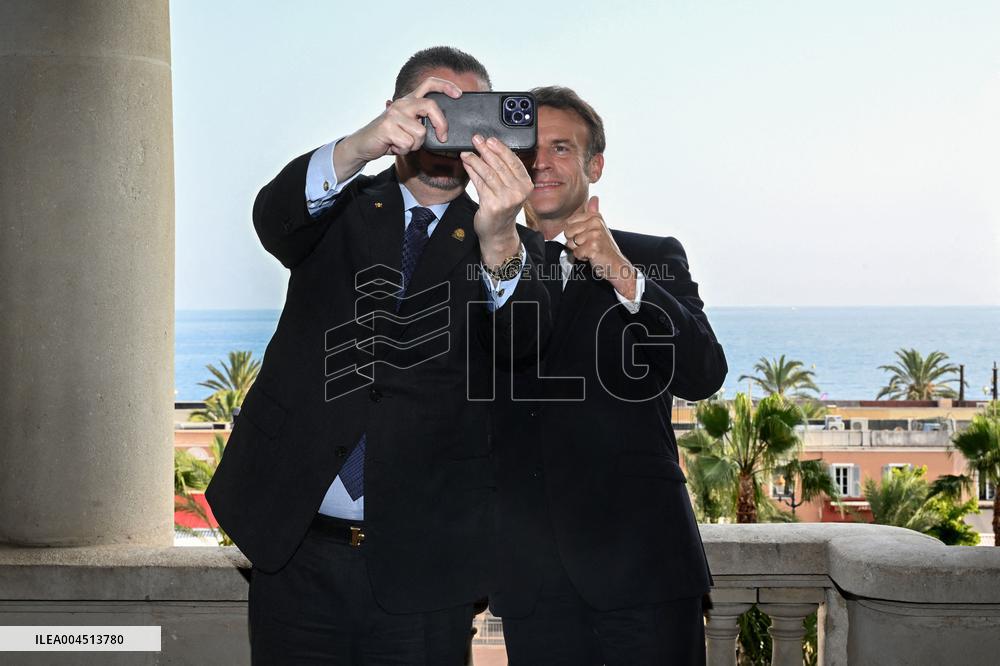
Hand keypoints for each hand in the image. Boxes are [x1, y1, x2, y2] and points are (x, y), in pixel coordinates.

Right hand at [333, 77, 460, 180]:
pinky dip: (404, 150)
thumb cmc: (388, 137)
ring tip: (402, 143)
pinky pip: (408, 143)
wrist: (363, 145)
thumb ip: (421, 123)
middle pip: (431, 106)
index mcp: (408, 101)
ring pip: (421, 132)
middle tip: (443, 137)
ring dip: (415, 144)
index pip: (429, 84)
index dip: (446, 86)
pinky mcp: (387, 126)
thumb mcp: (407, 127)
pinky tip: (394, 146)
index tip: (458, 94)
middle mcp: (402, 104)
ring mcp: (394, 114)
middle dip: (441, 124)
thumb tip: (443, 130)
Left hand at [461, 135, 532, 265]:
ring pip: (489, 172)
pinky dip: (472, 171)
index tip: (490, 140)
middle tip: (476, 140)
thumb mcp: (507, 189)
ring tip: (467, 152)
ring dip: (476, 160)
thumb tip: (486, 150)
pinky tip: (466, 164)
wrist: (498, 233)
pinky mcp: (492, 205)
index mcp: (526, 185)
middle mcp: (519, 192)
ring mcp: (506, 199)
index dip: (501, 148)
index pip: (514, 161)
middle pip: (500, 165)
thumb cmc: (502, 209)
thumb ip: (501, 172)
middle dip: (486, 150)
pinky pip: (480, 183)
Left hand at [564, 196, 636, 299]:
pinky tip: (592, 256)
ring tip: (591, 250)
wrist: (616, 264)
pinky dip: (582, 257)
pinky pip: (576, 253)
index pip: (569, 222)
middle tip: (588, 245)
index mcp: (595, 217)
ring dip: (579, 250)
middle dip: (575, 242)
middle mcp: (596, 223)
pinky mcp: (593, 247)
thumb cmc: (605, 248)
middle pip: (568, 232)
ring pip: (571, 243)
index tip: (586, 237)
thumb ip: (594, 212)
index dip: (574, 233)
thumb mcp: (600, 227)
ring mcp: (595, 235)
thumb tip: (594, 197)